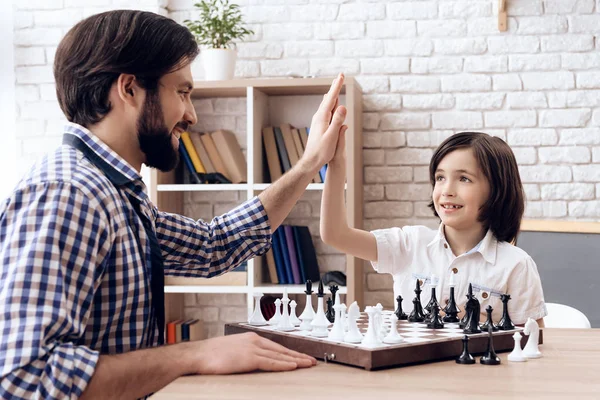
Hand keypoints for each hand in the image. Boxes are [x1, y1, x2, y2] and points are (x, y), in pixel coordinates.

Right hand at [190, 332, 316, 374]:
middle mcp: (254, 341)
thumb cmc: (211, 354)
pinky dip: (283, 364)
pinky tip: (293, 366)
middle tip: (312, 361)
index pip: (276, 346)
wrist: (199, 355)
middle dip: (298, 356)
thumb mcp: (233, 350)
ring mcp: (252, 349)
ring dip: (296, 361)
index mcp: (251, 338)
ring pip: (280, 356)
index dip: (290, 352)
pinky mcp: (249, 358)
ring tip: (308, 364)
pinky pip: (271, 362)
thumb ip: (245, 353)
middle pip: (282, 350)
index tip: (301, 357)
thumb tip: (253, 361)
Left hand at [301, 73, 347, 169]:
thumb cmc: (321, 151)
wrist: (311, 161)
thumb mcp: (331, 137)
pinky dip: (331, 104)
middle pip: (328, 98)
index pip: (331, 98)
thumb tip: (343, 106)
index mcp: (322, 117)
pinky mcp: (320, 126)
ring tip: (335, 86)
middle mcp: (319, 117)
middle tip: (340, 76)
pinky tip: (331, 104)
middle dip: (335, 87)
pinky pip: (327, 111)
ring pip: (327, 104)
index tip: (341, 75)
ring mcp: (319, 121)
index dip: (337, 86)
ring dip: (333, 94)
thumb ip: (337, 121)